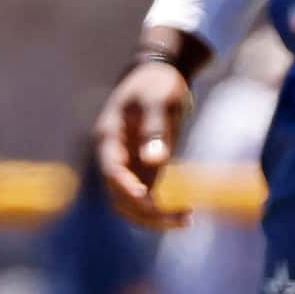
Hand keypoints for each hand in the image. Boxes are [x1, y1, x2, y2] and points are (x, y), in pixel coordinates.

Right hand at [95, 58, 195, 229]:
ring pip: (129, 203)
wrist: (157, 74)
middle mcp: (114, 154)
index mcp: (109, 136)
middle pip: (118, 195)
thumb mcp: (159, 100)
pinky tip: (184, 211)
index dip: (127, 188)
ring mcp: (127, 163)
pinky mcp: (141, 168)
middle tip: (181, 216)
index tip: (149, 199)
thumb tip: (154, 161)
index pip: (112, 171)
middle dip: (145, 211)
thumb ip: (155, 129)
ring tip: (185, 219)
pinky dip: (159, 209)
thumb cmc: (157, 84)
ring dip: (152, 216)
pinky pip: (145, 198)